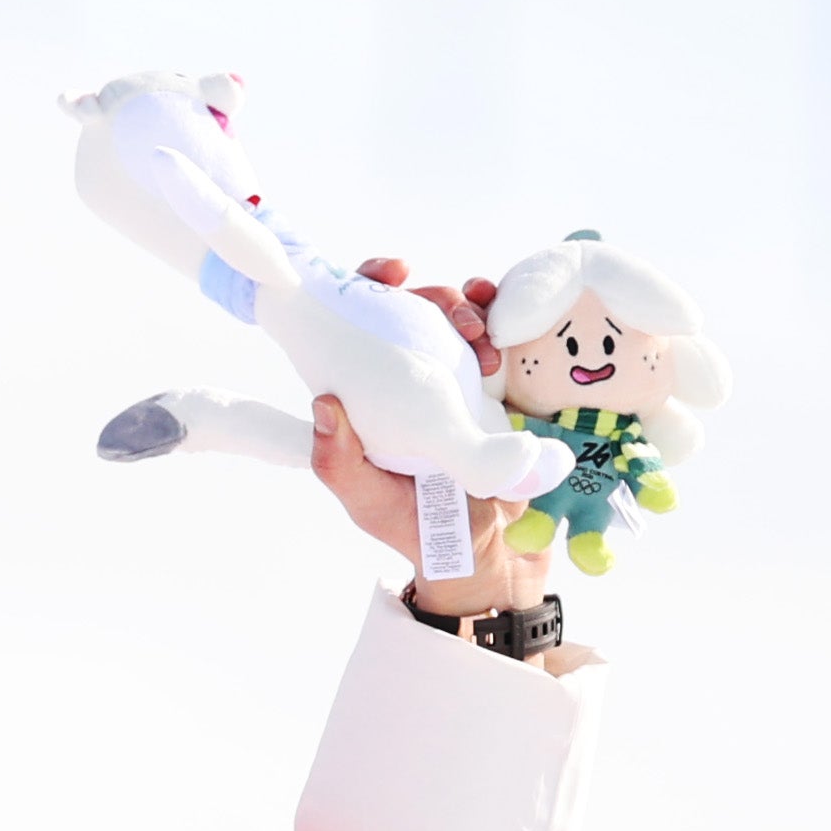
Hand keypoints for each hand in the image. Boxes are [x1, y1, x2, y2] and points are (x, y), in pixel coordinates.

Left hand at [315, 259, 551, 618]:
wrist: (486, 558)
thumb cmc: (414, 528)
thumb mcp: (366, 501)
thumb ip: (340, 462)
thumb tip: (324, 402)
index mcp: (371, 394)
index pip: (360, 322)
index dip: (369, 284)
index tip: (392, 272)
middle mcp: (410, 378)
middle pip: (416, 309)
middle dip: (435, 296)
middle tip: (455, 315)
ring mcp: (456, 382)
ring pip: (461, 320)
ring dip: (472, 312)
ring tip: (484, 342)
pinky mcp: (499, 394)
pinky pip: (505, 342)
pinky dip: (506, 322)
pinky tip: (505, 331)